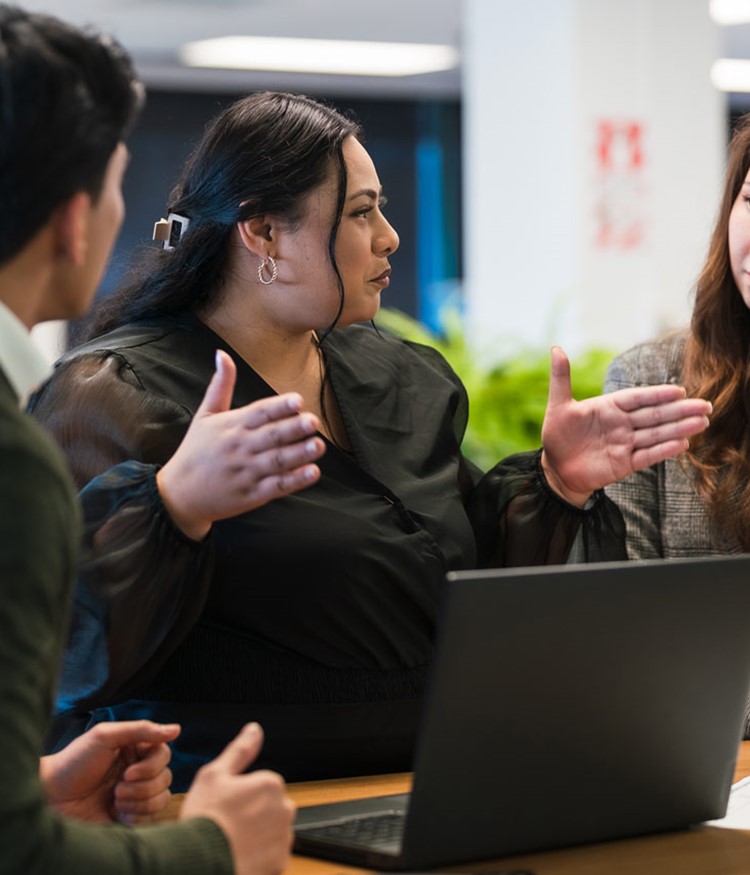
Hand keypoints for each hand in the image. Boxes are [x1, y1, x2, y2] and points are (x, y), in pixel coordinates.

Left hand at [40, 720, 179, 823]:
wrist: (50, 799)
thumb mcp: (105, 736)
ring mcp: (135, 795)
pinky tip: (117, 813)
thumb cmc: (73, 764)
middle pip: (166, 777)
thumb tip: (176, 729)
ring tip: (115, 800)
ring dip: (139, 801)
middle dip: (142, 785)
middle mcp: (138, 771)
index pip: (164, 754)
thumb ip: (141, 730)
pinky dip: (137, 816)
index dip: (152, 765)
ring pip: (162, 798)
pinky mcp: (130, 816)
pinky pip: (152, 818)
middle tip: (117, 787)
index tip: (128, 771)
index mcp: (134, 750)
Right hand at [157, 350, 325, 539]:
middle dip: (293, 428)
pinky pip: (277, 486)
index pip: (259, 413)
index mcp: (231, 426)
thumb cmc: (196, 450)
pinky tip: (312, 471)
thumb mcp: (205, 415)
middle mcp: (240, 448)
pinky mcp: (252, 495)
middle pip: (271, 436)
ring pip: (277, 461)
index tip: (298, 400)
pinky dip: (295, 480)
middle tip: (313, 421)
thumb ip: (220, 385)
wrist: (180, 494)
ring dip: (299, 453)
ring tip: (318, 445)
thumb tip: (222, 354)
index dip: (279, 406)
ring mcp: (247, 472)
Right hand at [180, 723, 294, 874]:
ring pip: (272, 832)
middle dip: (254, 815)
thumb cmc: (205, 818)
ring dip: (258, 836)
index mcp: (271, 784)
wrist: (200, 862)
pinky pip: (272, 855)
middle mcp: (284, 809)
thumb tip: (254, 730)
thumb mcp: (215, 774)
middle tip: (229, 824)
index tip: (227, 805)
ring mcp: (283, 837)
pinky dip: (260, 856)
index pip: (263, 785)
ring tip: (232, 840)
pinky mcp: (280, 862)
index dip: (242, 795)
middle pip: (270, 808)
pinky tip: (240, 854)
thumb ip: (239, 750)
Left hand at [540, 346, 711, 505]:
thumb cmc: (557, 436)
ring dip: (679, 429)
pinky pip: (647, 455)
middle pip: (654, 415)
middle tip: (705, 406)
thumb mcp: (558, 406)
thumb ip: (561, 378)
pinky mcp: (625, 463)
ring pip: (656, 434)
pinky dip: (664, 450)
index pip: (638, 398)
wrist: (555, 469)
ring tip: (702, 422)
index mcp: (609, 407)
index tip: (679, 391)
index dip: (657, 395)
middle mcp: (622, 424)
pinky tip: (683, 444)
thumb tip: (556, 348)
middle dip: (679, 410)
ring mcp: (625, 444)